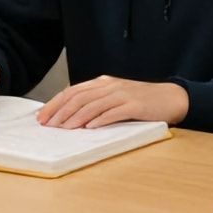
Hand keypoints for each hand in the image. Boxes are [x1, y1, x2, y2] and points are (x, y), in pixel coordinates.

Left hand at [37, 77, 187, 128]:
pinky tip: (90, 127)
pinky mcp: (134, 105)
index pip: (72, 91)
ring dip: (76, 117)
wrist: (170, 98)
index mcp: (102, 83)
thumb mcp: (115, 97)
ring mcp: (122, 94)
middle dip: (60, 111)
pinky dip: (99, 120)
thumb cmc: (141, 101)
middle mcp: (110, 86)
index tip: (42, 116)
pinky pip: (113, 112)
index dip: (55, 103)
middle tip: (48, 125)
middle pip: (79, 97)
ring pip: (93, 104)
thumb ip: (96, 102)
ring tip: (64, 128)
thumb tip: (70, 115)